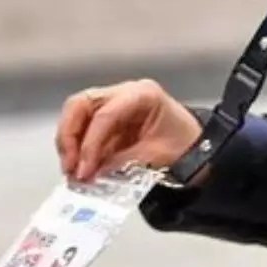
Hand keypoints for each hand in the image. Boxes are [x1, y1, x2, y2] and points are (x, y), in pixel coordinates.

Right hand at [56, 79, 204, 183]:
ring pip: (75, 113)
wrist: (199, 147)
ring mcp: (112, 102)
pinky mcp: (105, 117)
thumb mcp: (154, 157)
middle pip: (80, 105)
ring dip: (68, 143)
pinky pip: (82, 127)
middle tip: (70, 167)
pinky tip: (78, 167)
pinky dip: (76, 147)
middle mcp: (122, 92)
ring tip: (71, 171)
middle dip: (69, 137)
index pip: (104, 116)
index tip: (83, 172)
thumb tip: (88, 175)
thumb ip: (119, 164)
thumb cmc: (183, 147)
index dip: (89, 145)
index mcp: (141, 95)